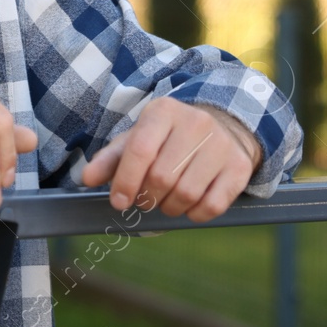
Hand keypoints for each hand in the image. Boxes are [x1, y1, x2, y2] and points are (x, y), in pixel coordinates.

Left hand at [80, 99, 262, 222]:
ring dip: (169, 208)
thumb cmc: (169, 137)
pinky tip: (188, 207)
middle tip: (144, 201)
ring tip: (164, 202)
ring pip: (187, 193)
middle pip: (162, 177)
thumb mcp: (138, 138)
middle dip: (146, 198)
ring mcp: (221, 144)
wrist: (223, 127)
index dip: (125, 181)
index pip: (139, 150)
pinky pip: (213, 205)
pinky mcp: (240, 167)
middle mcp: (196, 123)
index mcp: (163, 111)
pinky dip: (195, 215)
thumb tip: (86, 179)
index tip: (119, 202)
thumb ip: (110, 158)